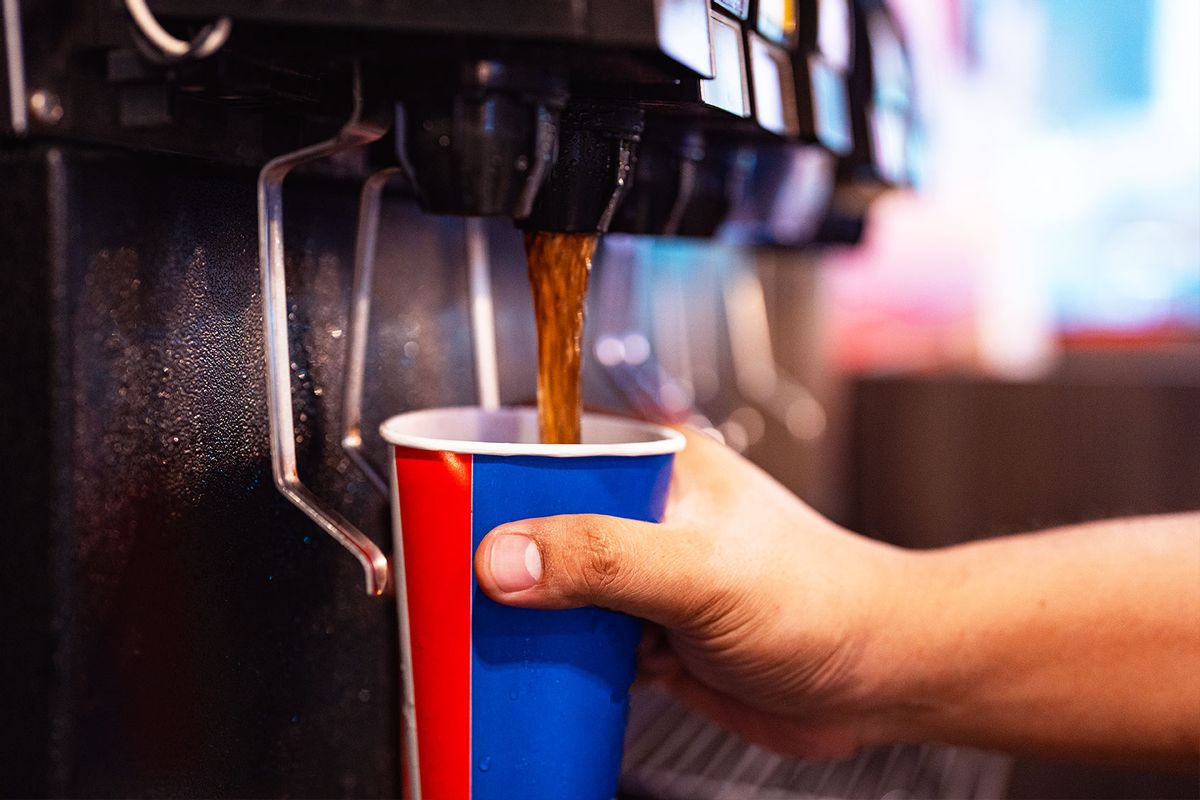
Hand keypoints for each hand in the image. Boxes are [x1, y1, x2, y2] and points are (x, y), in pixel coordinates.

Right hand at [473, 427, 909, 758]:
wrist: (878, 679)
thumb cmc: (822, 600)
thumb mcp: (702, 571)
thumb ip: (603, 560)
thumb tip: (504, 559)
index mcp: (656, 466)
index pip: (548, 448)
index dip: (487, 472)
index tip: (437, 509)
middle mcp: (645, 514)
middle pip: (538, 523)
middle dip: (497, 557)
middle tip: (448, 585)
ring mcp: (647, 576)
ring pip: (556, 587)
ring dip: (524, 615)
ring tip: (483, 634)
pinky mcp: (653, 634)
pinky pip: (581, 641)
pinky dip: (556, 660)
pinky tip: (539, 674)